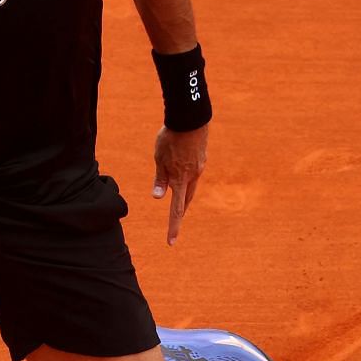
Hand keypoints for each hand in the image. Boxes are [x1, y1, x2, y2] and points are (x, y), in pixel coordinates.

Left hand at [152, 124, 208, 244]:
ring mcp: (199, 167)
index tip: (171, 242)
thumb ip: (160, 178)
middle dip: (180, 212)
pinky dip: (187, 178)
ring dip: (184, 195)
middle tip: (175, 224)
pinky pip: (193, 172)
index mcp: (181, 180)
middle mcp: (193, 176)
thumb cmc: (172, 137)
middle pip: (186, 200)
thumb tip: (158, 197)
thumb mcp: (160, 158)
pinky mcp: (201, 158)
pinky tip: (183, 171)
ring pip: (191, 186)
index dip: (173, 227)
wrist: (191, 118)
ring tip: (178, 201)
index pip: (176, 210)